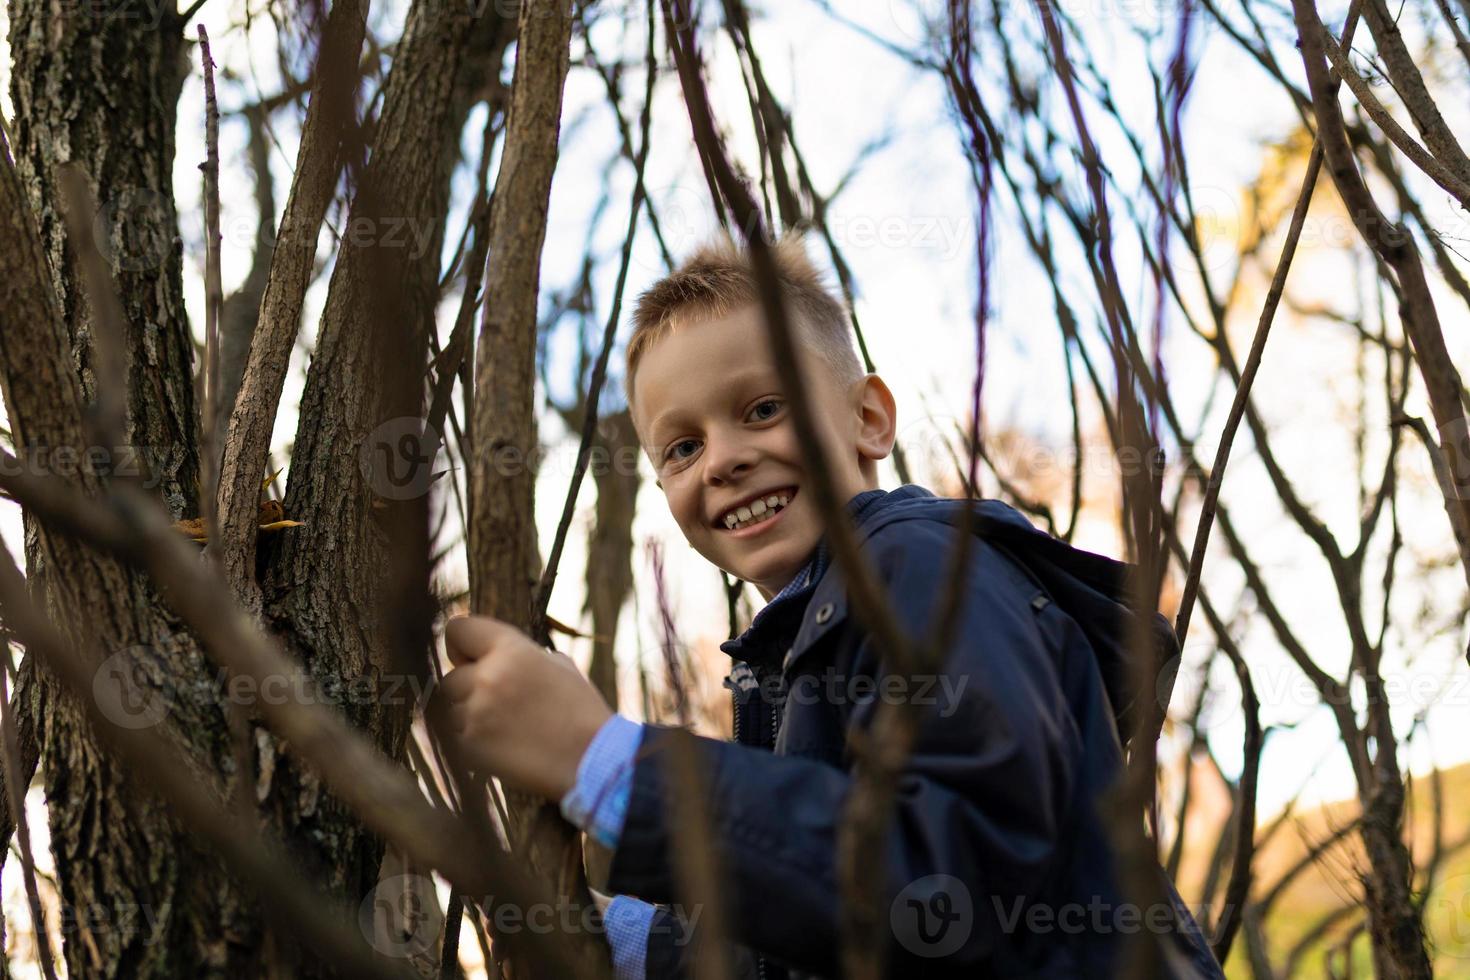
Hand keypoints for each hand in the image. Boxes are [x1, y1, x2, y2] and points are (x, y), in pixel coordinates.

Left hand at [429, 615, 612, 800]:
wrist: (591, 760)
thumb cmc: (580, 711)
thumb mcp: (559, 666)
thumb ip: (521, 654)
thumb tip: (494, 654)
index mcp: (510, 651)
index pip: (458, 630)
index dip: (461, 644)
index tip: (469, 657)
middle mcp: (487, 678)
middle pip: (451, 677)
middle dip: (468, 687)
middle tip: (498, 700)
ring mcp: (475, 715)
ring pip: (453, 709)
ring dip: (471, 715)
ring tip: (508, 726)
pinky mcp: (470, 748)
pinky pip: (459, 737)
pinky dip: (476, 741)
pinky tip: (507, 744)